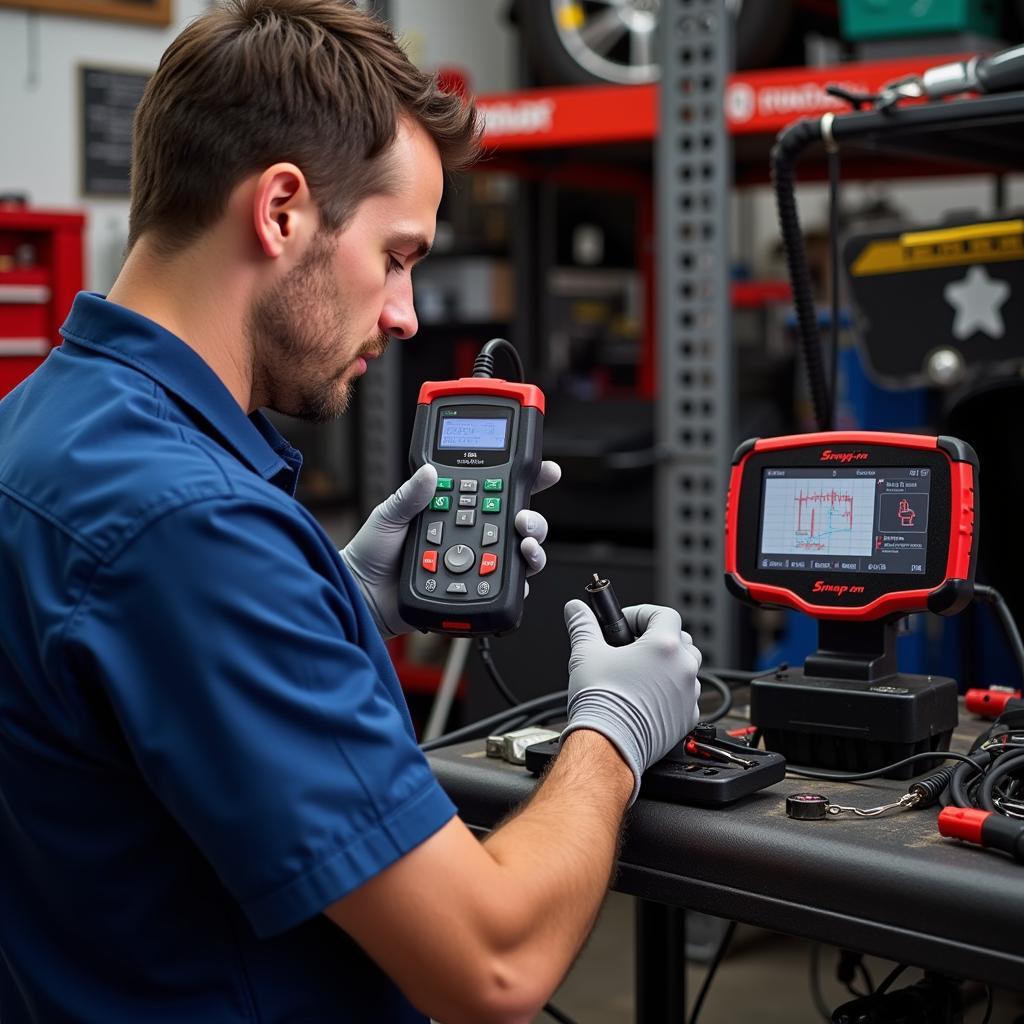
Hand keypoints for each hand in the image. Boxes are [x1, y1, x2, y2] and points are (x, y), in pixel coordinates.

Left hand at [340, 460, 561, 637]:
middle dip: (534, 519)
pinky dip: (518, 582)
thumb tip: (430, 473)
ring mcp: (478, 564)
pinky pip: (509, 588)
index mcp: (457, 511)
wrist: (363, 595)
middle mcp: (474, 537)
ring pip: (522, 555)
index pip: (498, 491)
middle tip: (524, 519)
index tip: (548, 471)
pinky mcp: (477, 591)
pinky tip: (512, 575)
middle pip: (520, 524)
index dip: (528, 481)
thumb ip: (410, 496)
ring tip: (523, 546)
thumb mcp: (388, 516)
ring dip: (533, 548)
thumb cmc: (372, 555)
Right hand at [561, 601, 701, 804]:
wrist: (608, 746)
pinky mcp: (687, 717)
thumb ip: (583, 625)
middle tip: (632, 647)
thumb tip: (576, 610)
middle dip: (657, 638)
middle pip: (681, 639)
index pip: (664, 614)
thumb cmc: (601, 703)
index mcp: (664, 646)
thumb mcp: (585, 653)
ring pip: (685, 668)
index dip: (642, 614)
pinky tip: (646, 697)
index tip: (625, 622)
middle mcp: (683, 668)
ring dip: (667, 665)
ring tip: (639, 673)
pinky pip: (685, 696)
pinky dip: (670, 692)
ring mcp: (688, 694)